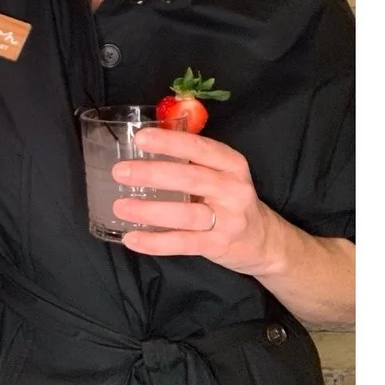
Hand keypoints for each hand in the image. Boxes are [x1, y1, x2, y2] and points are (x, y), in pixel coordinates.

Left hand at [110, 127, 286, 277]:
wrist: (264, 241)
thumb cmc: (229, 199)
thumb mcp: (221, 173)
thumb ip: (191, 159)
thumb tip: (142, 141)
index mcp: (231, 164)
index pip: (200, 148)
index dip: (170, 142)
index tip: (140, 138)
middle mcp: (233, 190)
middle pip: (190, 179)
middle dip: (152, 174)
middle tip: (120, 172)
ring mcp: (228, 220)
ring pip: (186, 214)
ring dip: (150, 210)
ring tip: (120, 206)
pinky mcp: (219, 246)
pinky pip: (183, 243)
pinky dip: (156, 242)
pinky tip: (131, 238)